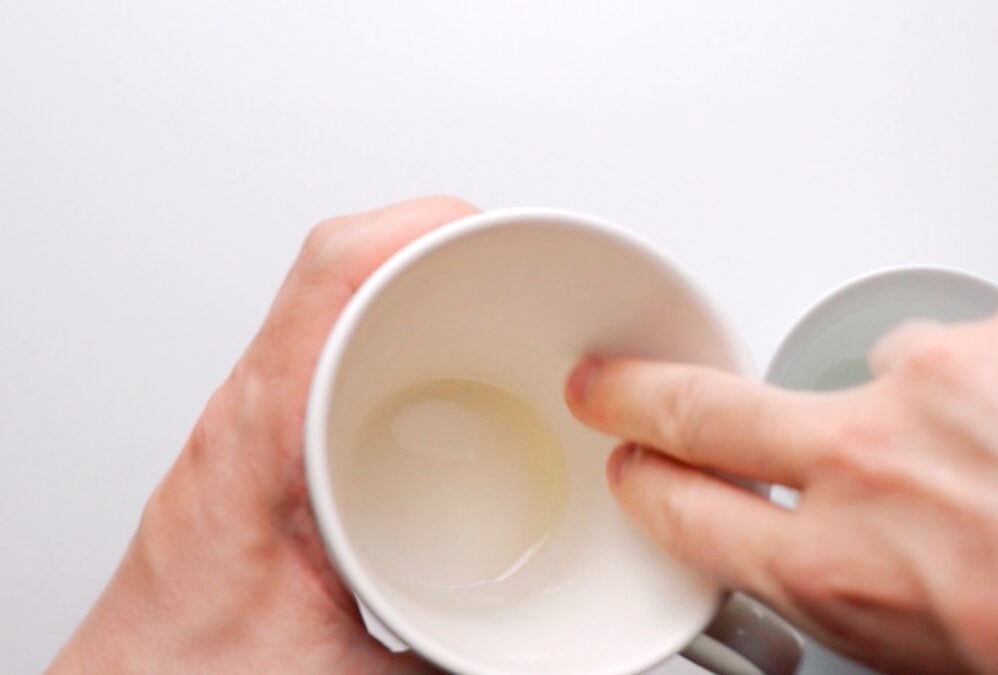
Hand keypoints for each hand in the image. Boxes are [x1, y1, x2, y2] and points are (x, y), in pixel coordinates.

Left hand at [49, 196, 476, 673]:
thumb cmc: (195, 674)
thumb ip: (459, 658)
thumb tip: (545, 655)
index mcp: (264, 442)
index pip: (332, 281)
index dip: (417, 230)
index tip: (491, 234)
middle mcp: (252, 411)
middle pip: (336, 269)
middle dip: (434, 242)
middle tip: (511, 261)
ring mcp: (255, 416)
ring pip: (328, 297)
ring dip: (408, 274)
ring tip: (484, 288)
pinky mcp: (267, 435)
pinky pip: (323, 338)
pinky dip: (386, 319)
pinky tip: (432, 353)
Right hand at [565, 286, 997, 674]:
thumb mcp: (939, 659)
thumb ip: (857, 588)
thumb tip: (825, 552)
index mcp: (841, 566)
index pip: (688, 508)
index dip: (649, 484)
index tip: (634, 462)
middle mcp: (874, 460)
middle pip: (709, 408)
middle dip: (641, 394)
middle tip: (611, 382)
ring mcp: (951, 375)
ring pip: (886, 370)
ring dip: (927, 411)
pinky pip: (993, 341)